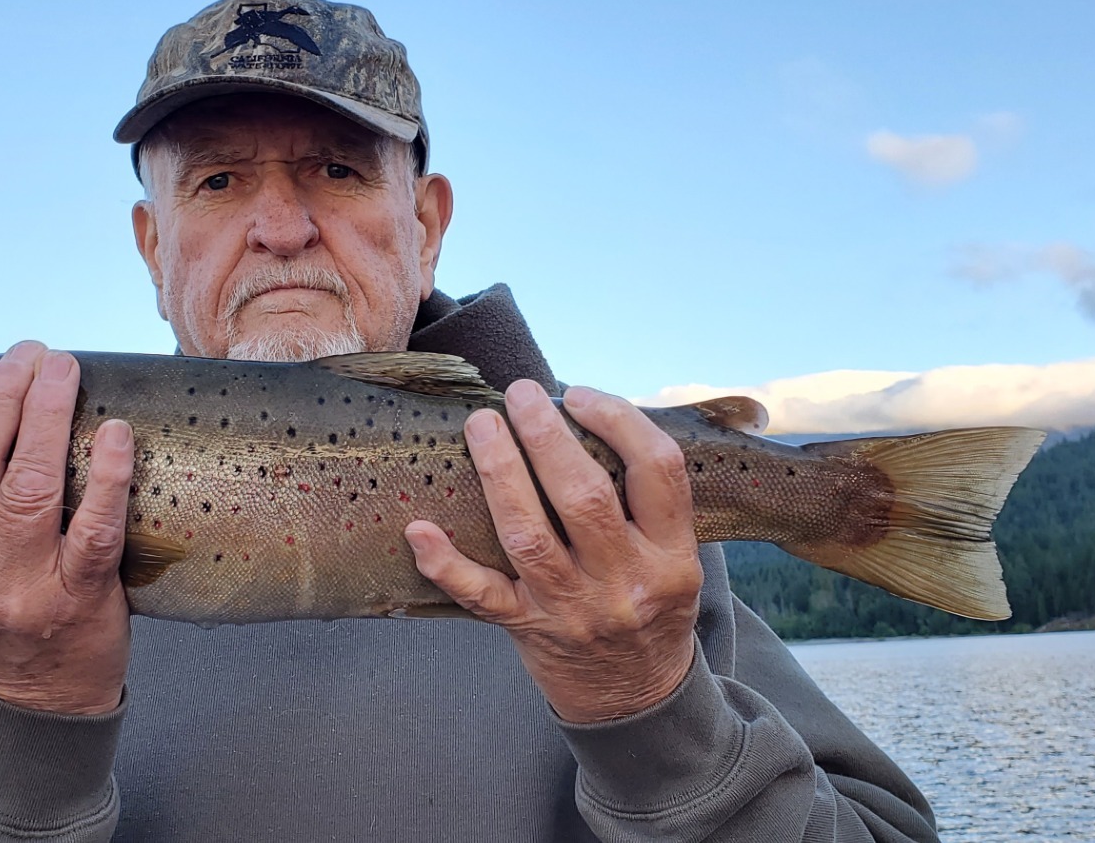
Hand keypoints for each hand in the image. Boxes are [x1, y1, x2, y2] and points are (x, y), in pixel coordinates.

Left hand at [406, 380, 702, 722]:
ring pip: (529, 536)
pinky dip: (446, 564)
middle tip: (519, 393)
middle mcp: (624, 582)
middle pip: (584, 498)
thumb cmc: (650, 607)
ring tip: (482, 425)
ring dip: (500, 474)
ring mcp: (572, 610)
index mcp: (671, 556)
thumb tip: (587, 416)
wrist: (637, 700)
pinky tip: (418, 529)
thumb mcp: (675, 557)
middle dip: (547, 436)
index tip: (579, 395)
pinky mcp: (528, 630)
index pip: (657, 471)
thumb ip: (647, 501)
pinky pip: (482, 597)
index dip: (618, 421)